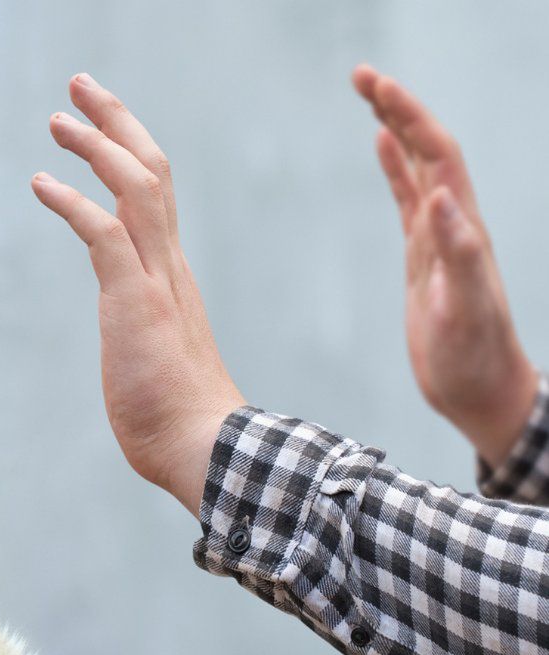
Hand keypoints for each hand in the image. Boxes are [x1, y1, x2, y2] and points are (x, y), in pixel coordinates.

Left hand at [32, 74, 243, 515]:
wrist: (205, 449)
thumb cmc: (178, 417)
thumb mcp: (154, 357)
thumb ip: (144, 333)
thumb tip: (135, 343)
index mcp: (172, 274)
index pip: (155, 194)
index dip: (128, 150)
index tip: (100, 125)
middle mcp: (169, 265)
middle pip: (151, 169)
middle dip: (116, 121)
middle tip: (80, 87)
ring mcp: (156, 280)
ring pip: (135, 186)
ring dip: (96, 145)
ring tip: (58, 119)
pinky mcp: (135, 301)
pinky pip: (104, 233)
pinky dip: (72, 201)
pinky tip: (41, 182)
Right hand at [352, 64, 537, 466]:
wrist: (481, 391)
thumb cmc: (474, 358)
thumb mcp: (466, 309)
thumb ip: (459, 252)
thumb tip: (440, 195)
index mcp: (463, 228)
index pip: (437, 154)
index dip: (409, 116)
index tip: (376, 86)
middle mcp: (454, 223)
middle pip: (427, 148)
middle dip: (397, 107)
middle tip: (360, 75)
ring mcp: (439, 237)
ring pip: (417, 166)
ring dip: (395, 127)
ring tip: (368, 94)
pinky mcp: (424, 256)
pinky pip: (407, 198)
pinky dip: (394, 167)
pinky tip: (380, 148)